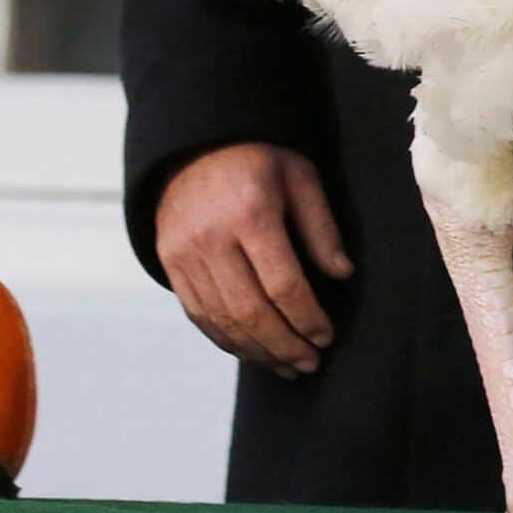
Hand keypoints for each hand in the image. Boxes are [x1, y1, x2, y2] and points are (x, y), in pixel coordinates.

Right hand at [155, 142, 353, 378]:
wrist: (196, 146)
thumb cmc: (260, 160)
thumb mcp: (301, 177)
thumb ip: (322, 228)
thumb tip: (342, 274)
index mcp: (250, 214)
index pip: (282, 284)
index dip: (306, 317)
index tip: (326, 336)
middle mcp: (211, 238)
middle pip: (249, 311)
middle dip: (284, 345)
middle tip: (310, 364)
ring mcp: (184, 254)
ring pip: (221, 319)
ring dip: (256, 351)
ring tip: (286, 367)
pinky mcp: (170, 263)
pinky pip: (198, 314)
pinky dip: (226, 340)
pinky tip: (251, 352)